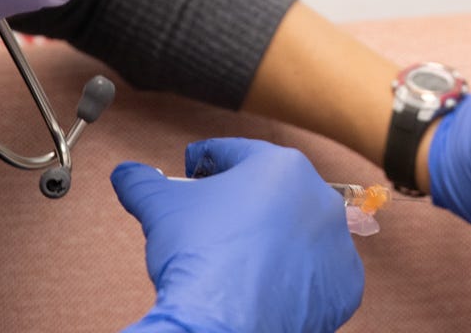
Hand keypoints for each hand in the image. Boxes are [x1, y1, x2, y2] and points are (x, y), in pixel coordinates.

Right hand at [112, 138, 363, 332]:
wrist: (225, 320)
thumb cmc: (199, 255)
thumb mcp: (159, 208)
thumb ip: (141, 182)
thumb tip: (126, 174)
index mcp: (282, 167)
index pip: (238, 154)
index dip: (207, 160)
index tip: (192, 170)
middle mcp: (320, 199)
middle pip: (273, 194)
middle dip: (243, 201)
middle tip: (212, 217)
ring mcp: (337, 244)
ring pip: (298, 234)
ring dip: (274, 240)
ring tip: (239, 258)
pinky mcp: (344, 285)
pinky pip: (316, 275)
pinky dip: (295, 279)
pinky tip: (266, 286)